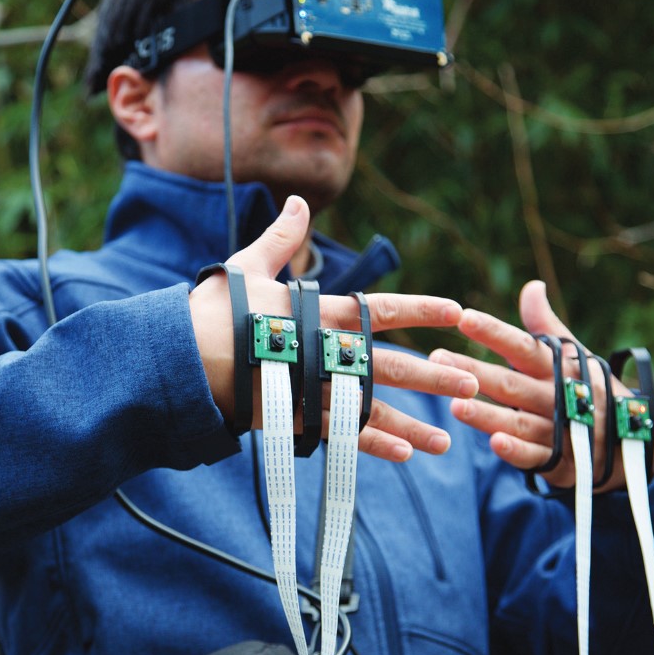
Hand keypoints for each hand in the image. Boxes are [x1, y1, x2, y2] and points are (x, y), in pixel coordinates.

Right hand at [190, 195, 478, 462]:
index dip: (421, 310)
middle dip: (432, 374)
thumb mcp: (247, 266)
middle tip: (473, 382)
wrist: (180, 359)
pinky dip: (370, 444)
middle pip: (387, 364)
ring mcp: (310, 388)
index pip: (381, 309)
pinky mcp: (293, 417)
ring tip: (446, 440)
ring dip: (412, 422)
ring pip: (371, 408)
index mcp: (317, 312)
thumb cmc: (212, 310)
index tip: (457, 311)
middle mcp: (323, 351)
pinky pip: (339, 435)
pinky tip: (403, 454)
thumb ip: (281, 238)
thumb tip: (299, 200)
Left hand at [429, 280, 653, 491]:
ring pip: (517, 421)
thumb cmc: (587, 387)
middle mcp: (556, 396)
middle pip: (510, 384)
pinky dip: (517, 450)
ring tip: (454, 404)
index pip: (522, 346)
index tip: (464, 317)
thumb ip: (544, 325)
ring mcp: (558, 429)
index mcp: (556, 367)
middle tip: (437, 357)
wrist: (634, 440)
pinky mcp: (559, 461)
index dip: (495, 333)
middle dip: (474, 371)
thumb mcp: (572, 355)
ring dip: (486, 414)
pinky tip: (494, 443)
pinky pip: (536, 457)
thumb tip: (533, 286)